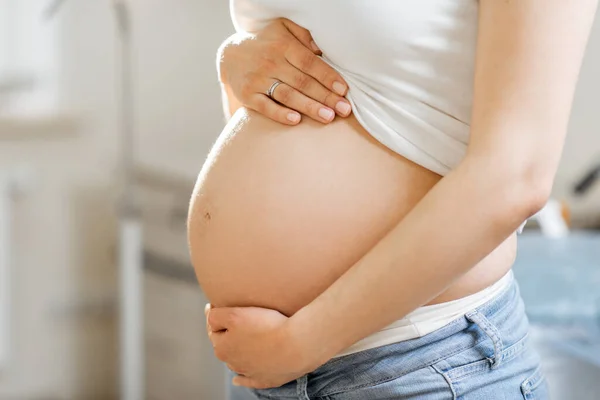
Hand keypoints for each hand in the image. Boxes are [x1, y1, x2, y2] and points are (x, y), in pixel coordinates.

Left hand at [205, 304, 319, 388]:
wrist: (297, 344)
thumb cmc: (267, 327)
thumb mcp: (235, 314)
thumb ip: (216, 316)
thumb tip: (209, 314)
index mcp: (222, 348)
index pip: (213, 327)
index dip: (219, 315)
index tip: (225, 305)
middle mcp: (233, 363)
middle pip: (226, 345)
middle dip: (227, 334)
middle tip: (237, 320)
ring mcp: (250, 373)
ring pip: (238, 361)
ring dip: (238, 352)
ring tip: (247, 339)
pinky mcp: (267, 379)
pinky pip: (249, 381)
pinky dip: (243, 379)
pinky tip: (237, 380)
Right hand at [218, 18, 351, 124]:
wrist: (231, 55)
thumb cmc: (268, 44)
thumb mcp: (283, 29)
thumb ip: (303, 34)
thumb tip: (321, 48)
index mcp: (283, 46)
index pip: (309, 62)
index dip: (328, 76)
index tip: (344, 90)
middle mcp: (271, 62)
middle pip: (303, 82)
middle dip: (326, 97)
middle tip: (344, 110)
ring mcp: (258, 80)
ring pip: (288, 95)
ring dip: (309, 107)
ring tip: (328, 117)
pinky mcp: (248, 95)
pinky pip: (266, 106)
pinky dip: (280, 114)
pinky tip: (296, 120)